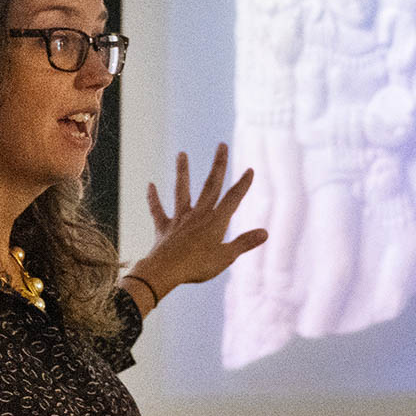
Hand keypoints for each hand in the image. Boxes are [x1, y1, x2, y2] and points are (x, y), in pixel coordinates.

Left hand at [132, 144, 268, 301]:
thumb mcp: (226, 257)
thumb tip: (265, 232)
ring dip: (183, 172)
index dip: (243, 184)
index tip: (249, 169)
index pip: (233, 198)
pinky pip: (158, 210)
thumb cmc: (198, 266)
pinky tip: (150, 185)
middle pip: (210, 185)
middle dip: (218, 165)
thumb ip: (244, 243)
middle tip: (221, 145)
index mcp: (215, 221)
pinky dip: (153, 198)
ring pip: (181, 191)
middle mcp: (198, 215)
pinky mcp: (164, 228)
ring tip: (182, 154)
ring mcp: (180, 219)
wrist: (166, 271)